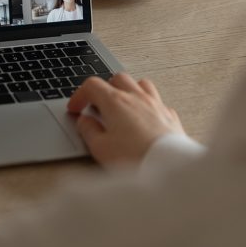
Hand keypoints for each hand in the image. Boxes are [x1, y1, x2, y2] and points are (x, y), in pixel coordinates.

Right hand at [67, 73, 184, 164]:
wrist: (169, 168)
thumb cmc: (136, 158)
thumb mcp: (100, 148)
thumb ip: (88, 130)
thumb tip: (84, 122)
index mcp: (115, 102)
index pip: (92, 85)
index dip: (79, 95)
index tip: (76, 108)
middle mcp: (136, 98)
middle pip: (117, 78)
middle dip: (104, 89)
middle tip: (97, 105)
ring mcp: (156, 104)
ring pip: (140, 84)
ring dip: (128, 91)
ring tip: (121, 105)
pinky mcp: (170, 116)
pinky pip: (157, 101)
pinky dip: (146, 105)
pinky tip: (143, 118)